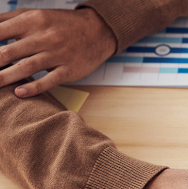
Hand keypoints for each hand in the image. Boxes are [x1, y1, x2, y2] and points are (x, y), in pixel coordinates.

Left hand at [0, 8, 115, 96]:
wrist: (97, 31)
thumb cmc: (62, 24)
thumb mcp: (36, 15)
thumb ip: (9, 20)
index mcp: (32, 21)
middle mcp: (43, 37)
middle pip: (8, 51)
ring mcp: (57, 54)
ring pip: (26, 67)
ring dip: (5, 77)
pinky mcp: (69, 69)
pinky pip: (48, 80)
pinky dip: (33, 88)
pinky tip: (19, 93)